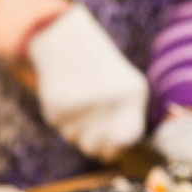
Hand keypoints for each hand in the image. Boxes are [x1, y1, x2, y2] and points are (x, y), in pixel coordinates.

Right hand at [29, 6, 148, 161]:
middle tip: (87, 127)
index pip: (128, 139)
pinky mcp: (59, 103)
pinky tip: (64, 92)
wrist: (65, 36)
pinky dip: (59, 114)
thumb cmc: (99, 68)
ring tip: (77, 100)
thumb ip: (124, 121)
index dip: (115, 146)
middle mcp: (113, 100)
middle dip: (90, 141)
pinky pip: (58, 123)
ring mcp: (86, 103)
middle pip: (96, 147)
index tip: (108, 141)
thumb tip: (110, 156)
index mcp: (133, 94)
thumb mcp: (124, 88)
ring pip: (75, 138)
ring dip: (73, 126)